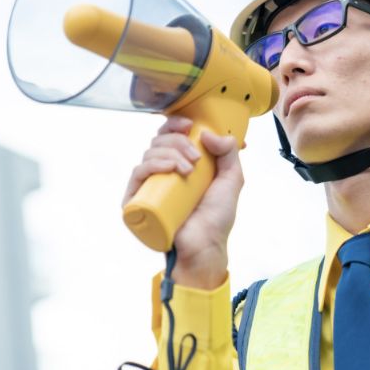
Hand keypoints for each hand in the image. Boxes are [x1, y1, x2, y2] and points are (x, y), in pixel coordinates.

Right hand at [123, 116, 242, 288]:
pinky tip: (170, 169)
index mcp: (182, 163)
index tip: (190, 124)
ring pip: (150, 153)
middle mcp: (163, 172)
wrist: (206, 245)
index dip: (176, 124)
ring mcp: (149, 185)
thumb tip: (208, 133)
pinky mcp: (137, 200)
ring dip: (170, 153)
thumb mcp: (232, 179)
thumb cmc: (216, 217)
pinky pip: (138, 173)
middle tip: (196, 157)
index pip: (170, 135)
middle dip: (179, 141)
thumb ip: (229, 152)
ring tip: (189, 169)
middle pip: (160, 141)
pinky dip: (153, 165)